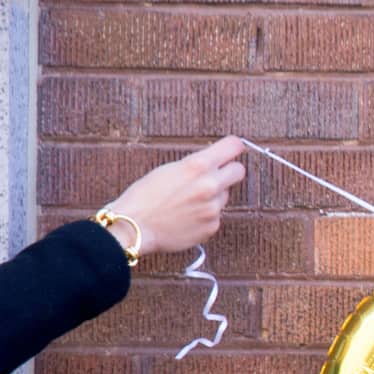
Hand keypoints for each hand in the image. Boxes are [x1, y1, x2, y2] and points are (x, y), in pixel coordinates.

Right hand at [102, 137, 245, 257]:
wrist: (134, 227)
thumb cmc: (143, 197)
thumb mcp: (168, 169)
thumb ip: (195, 166)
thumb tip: (213, 163)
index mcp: (197, 166)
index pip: (233, 146)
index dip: (232, 147)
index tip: (231, 149)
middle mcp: (210, 185)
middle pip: (239, 171)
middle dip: (229, 171)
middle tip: (215, 176)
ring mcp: (213, 208)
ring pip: (224, 195)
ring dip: (213, 196)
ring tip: (187, 202)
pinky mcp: (212, 226)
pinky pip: (215, 215)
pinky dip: (205, 216)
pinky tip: (186, 217)